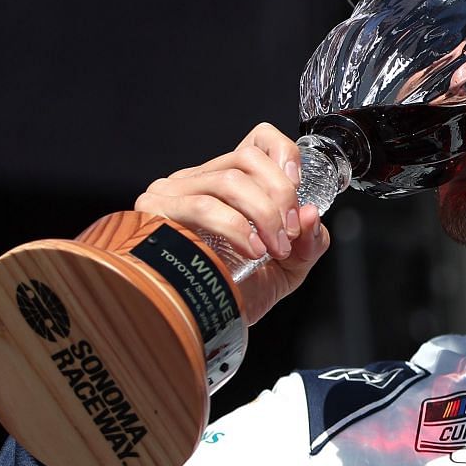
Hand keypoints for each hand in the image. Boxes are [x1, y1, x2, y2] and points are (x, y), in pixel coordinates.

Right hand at [137, 123, 330, 325]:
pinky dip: (236, 227)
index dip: (284, 154)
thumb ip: (309, 242)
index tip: (299, 186)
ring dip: (264, 215)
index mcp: (229, 183)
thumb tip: (311, 214)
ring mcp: (172, 193)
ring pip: (229, 179)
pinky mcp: (154, 213)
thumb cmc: (235, 295)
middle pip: (247, 158)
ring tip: (272, 249)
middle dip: (281, 196)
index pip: (257, 139)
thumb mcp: (288, 268)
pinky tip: (250, 250)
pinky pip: (203, 205)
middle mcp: (198, 180)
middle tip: (290, 235)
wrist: (199, 327)